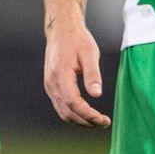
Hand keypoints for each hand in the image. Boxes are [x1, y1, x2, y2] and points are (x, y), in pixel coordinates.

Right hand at [43, 8, 109, 127]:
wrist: (61, 30)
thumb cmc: (78, 40)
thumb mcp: (90, 53)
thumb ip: (93, 74)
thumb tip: (97, 95)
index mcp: (61, 74)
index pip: (73, 103)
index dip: (88, 115)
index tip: (103, 120)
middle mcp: (52, 83)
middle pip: (67, 112)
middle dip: (86, 121)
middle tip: (104, 123)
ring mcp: (50, 86)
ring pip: (62, 112)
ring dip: (80, 121)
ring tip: (98, 122)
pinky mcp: (51, 86)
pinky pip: (60, 106)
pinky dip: (73, 115)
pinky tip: (86, 114)